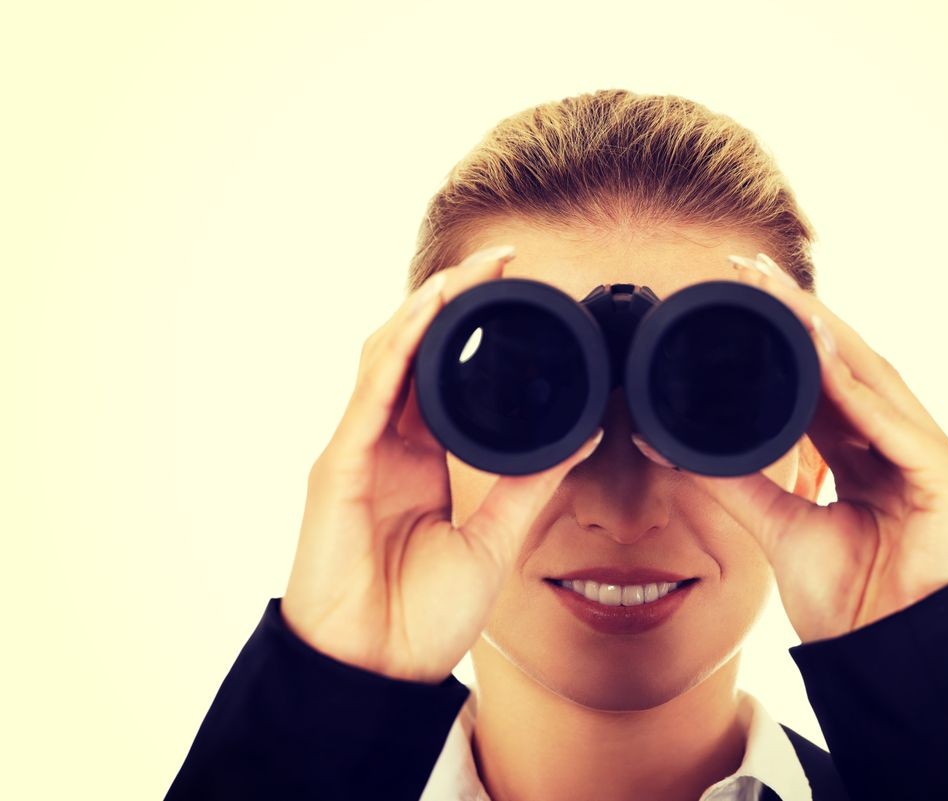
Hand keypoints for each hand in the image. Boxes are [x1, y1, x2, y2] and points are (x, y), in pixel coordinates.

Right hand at [281, 244, 604, 682]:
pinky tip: (425, 315)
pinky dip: (397, 349)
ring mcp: (358, 451)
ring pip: (387, 357)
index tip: (519, 291)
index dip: (474, 330)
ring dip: (425, 309)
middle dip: (452, 301)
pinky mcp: (338, 467)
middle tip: (500, 261)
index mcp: (420, 459)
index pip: (443, 374)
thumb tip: (586, 432)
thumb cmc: (422, 616)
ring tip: (469, 272)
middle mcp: (386, 444)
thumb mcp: (495, 540)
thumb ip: (531, 483)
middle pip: (414, 350)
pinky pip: (369, 395)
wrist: (377, 671)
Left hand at [638, 252, 947, 643]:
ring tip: (780, 295)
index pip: (823, 378)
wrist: (880, 658)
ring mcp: (930, 456)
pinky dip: (857, 389)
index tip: (741, 293)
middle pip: (849, 364)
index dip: (786, 335)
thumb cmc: (844, 599)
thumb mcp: (777, 525)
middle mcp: (899, 443)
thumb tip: (669, 443)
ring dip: (827, 333)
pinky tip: (822, 352)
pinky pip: (896, 424)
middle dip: (803, 314)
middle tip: (752, 270)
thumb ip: (734, 481)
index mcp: (863, 452)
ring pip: (874, 378)